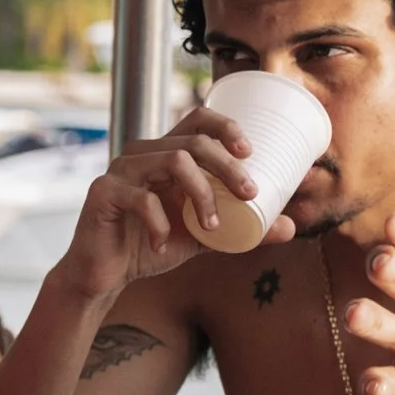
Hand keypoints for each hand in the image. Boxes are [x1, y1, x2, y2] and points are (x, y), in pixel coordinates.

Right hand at [55, 110, 291, 300]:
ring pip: (172, 161)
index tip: (251, 151)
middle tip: (250, 193)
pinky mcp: (103, 193)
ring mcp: (121, 170)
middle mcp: (144, 154)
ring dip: (201, 194)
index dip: (226, 127)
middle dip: (227, 165)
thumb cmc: (154, 245)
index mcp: (167, 155)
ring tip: (212, 225)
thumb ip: (242, 229)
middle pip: (193, 141)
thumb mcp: (205, 237)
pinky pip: (141, 198)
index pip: (197, 121)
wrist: (106, 274)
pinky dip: (161, 224)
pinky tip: (164, 244)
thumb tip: (291, 227)